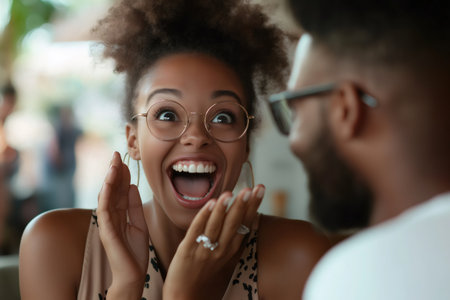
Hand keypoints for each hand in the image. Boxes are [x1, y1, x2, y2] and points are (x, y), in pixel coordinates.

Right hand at [97, 151, 148, 298]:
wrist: (133, 274)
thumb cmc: (135, 251)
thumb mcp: (140, 224)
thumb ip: (135, 206)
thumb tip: (132, 186)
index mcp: (119, 214)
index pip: (119, 190)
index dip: (121, 175)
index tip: (124, 159)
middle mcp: (111, 216)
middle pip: (111, 190)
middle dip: (114, 171)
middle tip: (117, 153)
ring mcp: (107, 223)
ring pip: (106, 196)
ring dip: (109, 179)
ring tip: (113, 163)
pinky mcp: (106, 231)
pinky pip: (104, 210)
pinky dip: (105, 195)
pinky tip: (108, 183)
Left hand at [163, 184, 264, 299]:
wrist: (185, 293)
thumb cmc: (205, 270)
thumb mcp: (225, 254)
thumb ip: (235, 235)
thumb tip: (250, 215)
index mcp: (232, 248)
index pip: (245, 223)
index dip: (253, 206)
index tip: (260, 189)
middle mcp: (221, 249)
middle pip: (234, 224)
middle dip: (242, 206)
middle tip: (250, 189)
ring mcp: (204, 250)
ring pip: (216, 226)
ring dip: (223, 209)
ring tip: (230, 194)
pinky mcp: (187, 250)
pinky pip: (196, 231)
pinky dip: (203, 217)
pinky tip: (210, 204)